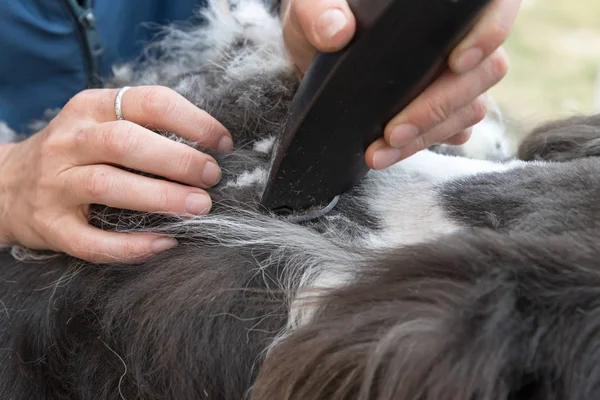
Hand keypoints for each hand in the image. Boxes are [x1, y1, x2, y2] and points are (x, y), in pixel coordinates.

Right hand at [0, 86, 232, 262]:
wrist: (4, 185)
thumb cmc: (76, 153)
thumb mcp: (101, 123)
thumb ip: (146, 126)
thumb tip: (211, 144)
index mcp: (90, 108)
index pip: (148, 102)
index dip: (192, 121)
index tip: (222, 142)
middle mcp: (70, 141)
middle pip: (126, 142)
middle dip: (177, 160)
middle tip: (212, 177)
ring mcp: (55, 184)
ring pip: (108, 186)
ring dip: (160, 197)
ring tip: (199, 206)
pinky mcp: (50, 226)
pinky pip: (90, 240)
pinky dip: (130, 246)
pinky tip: (164, 243)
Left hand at [280, 0, 521, 168]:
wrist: (316, 52)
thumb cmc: (324, 15)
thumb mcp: (311, 6)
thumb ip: (319, 12)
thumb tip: (336, 31)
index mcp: (443, 0)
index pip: (493, 7)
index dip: (489, 32)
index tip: (457, 62)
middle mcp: (460, 35)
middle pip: (486, 69)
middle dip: (439, 107)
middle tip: (394, 131)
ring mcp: (456, 74)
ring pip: (470, 107)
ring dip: (428, 135)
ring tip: (379, 153)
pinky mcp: (443, 106)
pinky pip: (455, 129)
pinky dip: (425, 144)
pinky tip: (392, 153)